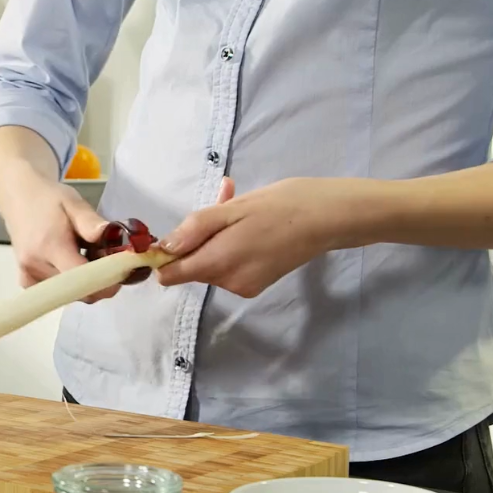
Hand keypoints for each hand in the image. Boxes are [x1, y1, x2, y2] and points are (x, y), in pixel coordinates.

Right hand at [0, 165, 112, 296]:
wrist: (19, 198)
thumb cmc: (49, 199)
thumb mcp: (75, 203)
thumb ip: (93, 223)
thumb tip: (117, 240)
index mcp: (49, 246)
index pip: (82, 278)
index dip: (106, 280)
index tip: (123, 272)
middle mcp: (36, 266)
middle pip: (80, 291)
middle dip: (100, 281)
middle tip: (106, 257)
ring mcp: (29, 277)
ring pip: (73, 294)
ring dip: (87, 281)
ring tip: (86, 254)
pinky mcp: (27, 282)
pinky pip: (60, 294)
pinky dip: (73, 283)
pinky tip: (71, 263)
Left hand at [156, 177, 349, 297]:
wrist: (329, 217)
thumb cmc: (279, 206)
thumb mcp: (230, 211)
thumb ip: (193, 231)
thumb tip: (163, 249)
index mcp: (218, 265)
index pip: (170, 276)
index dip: (164, 256)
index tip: (173, 234)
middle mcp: (228, 283)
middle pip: (192, 267)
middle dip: (197, 240)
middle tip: (218, 207)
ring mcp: (245, 285)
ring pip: (212, 262)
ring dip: (216, 237)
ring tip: (237, 208)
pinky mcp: (259, 283)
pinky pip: (231, 264)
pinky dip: (232, 244)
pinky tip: (248, 222)